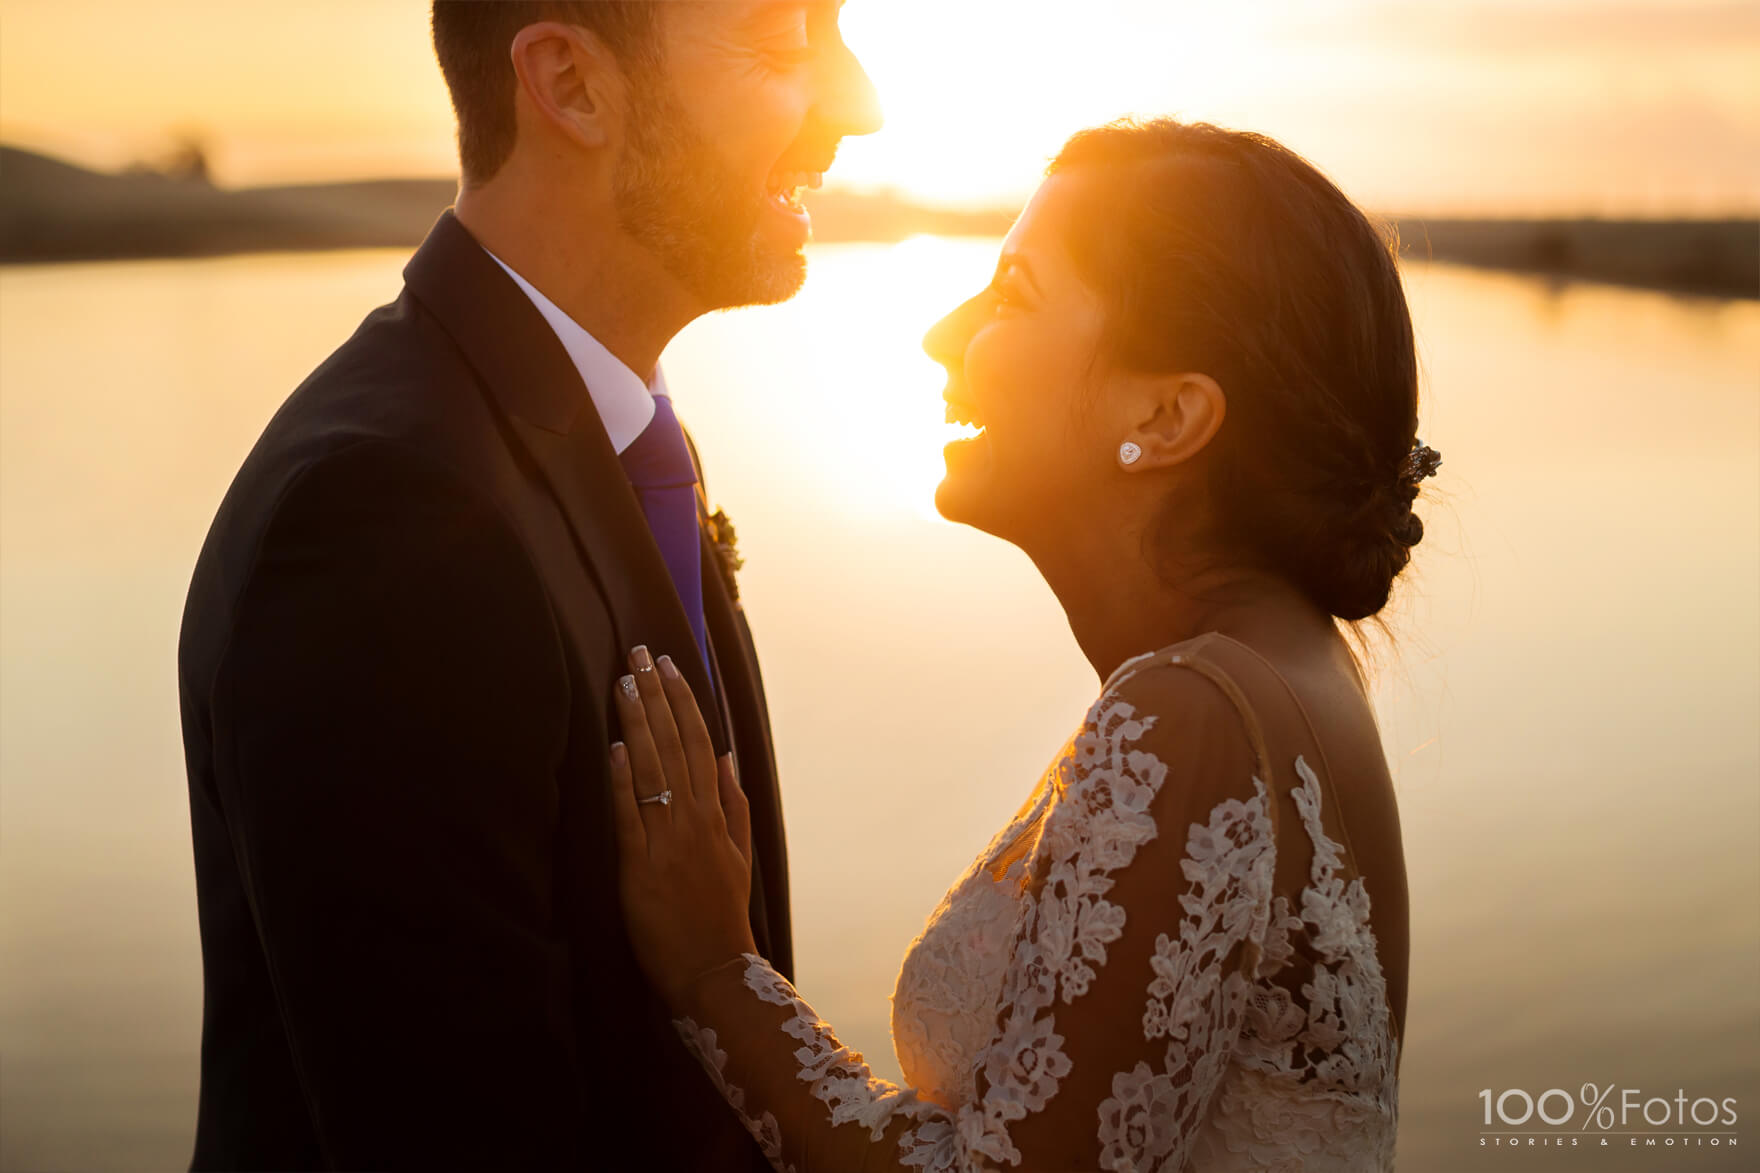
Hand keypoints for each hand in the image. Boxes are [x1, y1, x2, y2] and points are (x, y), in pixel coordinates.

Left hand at [609, 645, 756, 1007]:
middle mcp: (694, 820)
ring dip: (638, 725)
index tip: (669, 665)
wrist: (714, 970)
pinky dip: (624, 782)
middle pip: (675, 745)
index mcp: (715, 815)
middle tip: (639, 655)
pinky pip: (632, 818)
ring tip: (624, 684)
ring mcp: (668, 842)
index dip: (683, 701)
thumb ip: (733, 804)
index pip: (698, 742)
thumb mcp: (739, 855)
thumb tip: (724, 757)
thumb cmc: (722, 915)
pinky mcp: (641, 868)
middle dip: (656, 697)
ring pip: (653, 771)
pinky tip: (615, 749)